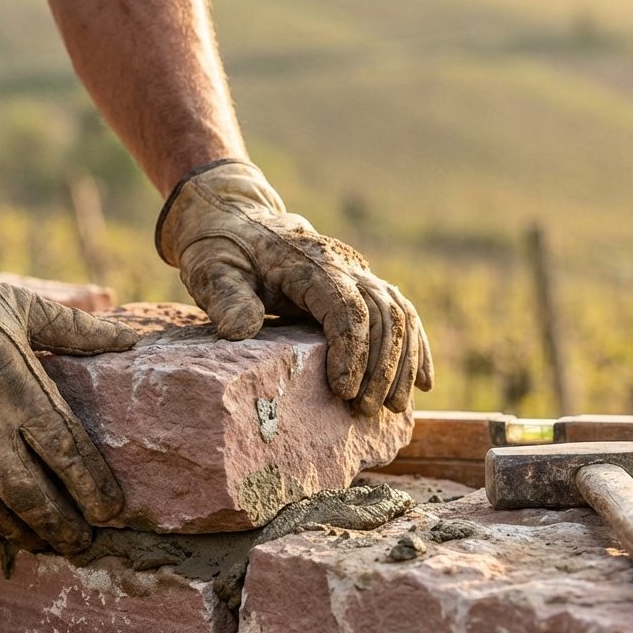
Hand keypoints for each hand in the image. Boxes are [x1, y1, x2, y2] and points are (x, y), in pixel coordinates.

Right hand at [0, 224, 137, 554]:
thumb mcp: (22, 306)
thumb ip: (76, 330)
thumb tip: (127, 339)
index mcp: (15, 387)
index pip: (65, 449)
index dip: (91, 486)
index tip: (112, 510)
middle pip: (30, 493)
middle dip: (61, 525)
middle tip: (84, 544)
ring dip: (22, 532)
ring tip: (47, 544)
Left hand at [156, 160, 432, 414]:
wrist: (239, 221)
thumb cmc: (222, 249)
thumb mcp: (210, 267)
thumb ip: (224, 296)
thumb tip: (241, 331)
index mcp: (309, 262)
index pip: (347, 306)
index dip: (352, 350)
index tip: (343, 391)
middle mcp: (344, 265)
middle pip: (383, 313)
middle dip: (381, 366)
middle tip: (366, 411)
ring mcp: (358, 274)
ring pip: (400, 315)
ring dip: (401, 363)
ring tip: (393, 408)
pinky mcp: (363, 287)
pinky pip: (402, 314)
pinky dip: (415, 348)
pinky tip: (422, 382)